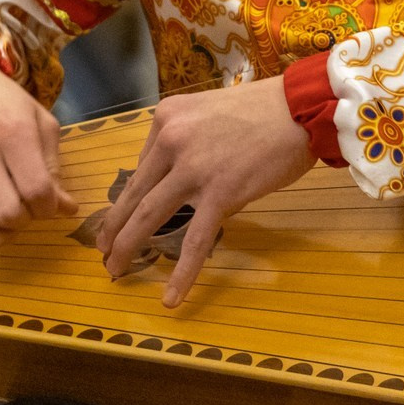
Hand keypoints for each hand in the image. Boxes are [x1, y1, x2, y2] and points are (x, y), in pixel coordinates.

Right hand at [0, 54, 74, 251]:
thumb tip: (66, 208)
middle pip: (3, 211)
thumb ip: (53, 165)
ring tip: (1, 228)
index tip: (49, 205)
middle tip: (25, 211)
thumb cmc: (2, 99)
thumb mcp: (38, 120)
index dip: (50, 208)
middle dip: (22, 223)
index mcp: (14, 133)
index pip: (37, 190)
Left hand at [97, 77, 315, 307]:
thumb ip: (186, 138)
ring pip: (148, 217)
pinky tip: (171, 297)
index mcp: (165, 119)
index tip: (127, 215)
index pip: (142, 164)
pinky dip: (181, 273)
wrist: (300, 107)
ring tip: (116, 269)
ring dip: (128, 247)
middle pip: (133, 194)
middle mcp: (170, 142)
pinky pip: (195, 241)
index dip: (133, 196)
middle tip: (103, 251)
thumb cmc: (263, 109)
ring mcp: (193, 170)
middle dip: (113, 227)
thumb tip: (176, 176)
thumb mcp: (207, 110)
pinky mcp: (220, 195)